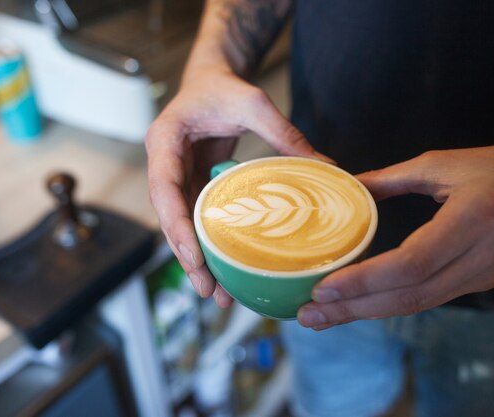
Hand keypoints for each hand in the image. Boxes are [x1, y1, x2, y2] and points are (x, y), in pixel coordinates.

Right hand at [146, 66, 329, 306]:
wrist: (210, 79)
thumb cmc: (225, 87)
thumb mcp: (255, 104)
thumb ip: (285, 135)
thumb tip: (330, 170)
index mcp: (165, 140)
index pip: (163, 188)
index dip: (176, 225)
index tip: (195, 256)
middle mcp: (165, 164)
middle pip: (170, 218)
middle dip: (187, 256)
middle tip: (208, 290)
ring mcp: (177, 178)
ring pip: (182, 225)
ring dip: (198, 259)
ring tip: (218, 294)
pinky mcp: (193, 186)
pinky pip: (198, 219)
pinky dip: (210, 244)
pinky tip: (226, 269)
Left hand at [297, 144, 493, 328]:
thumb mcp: (446, 162)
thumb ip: (394, 178)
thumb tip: (348, 187)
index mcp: (472, 219)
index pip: (413, 263)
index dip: (366, 280)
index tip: (324, 287)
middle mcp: (479, 258)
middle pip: (409, 296)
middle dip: (354, 309)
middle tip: (309, 314)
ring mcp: (481, 277)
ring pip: (417, 304)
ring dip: (367, 312)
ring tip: (324, 316)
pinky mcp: (479, 283)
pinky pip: (428, 299)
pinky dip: (390, 304)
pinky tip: (361, 304)